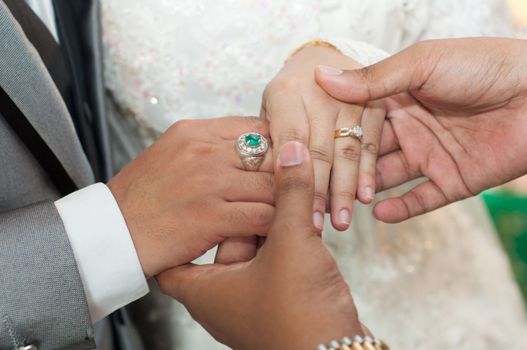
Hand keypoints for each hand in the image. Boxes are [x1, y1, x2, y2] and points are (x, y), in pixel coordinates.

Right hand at [107, 117, 274, 276]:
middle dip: (285, 177)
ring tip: (284, 217)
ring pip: (272, 186)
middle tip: (292, 195)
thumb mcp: (170, 155)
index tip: (279, 169)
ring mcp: (208, 182)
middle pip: (270, 155)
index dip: (276, 149)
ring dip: (283, 204)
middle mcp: (203, 151)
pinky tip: (269, 233)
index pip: (258, 128)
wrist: (109, 233)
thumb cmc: (142, 199)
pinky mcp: (210, 217)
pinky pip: (262, 216)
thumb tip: (250, 149)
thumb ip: (209, 148)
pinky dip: (273, 226)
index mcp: (194, 132)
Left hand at [157, 141, 365, 349]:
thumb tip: (292, 152)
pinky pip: (274, 260)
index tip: (194, 193)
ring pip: (252, 248)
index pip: (174, 253)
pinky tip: (302, 218)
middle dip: (240, 210)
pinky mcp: (277, 300)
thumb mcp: (290, 242)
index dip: (184, 222)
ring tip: (283, 191)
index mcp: (204, 289)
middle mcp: (222, 296)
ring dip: (268, 222)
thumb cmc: (297, 315)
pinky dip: (284, 240)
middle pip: (221, 240)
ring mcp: (250, 300)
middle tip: (253, 179)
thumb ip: (289, 193)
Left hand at [262, 45, 384, 230]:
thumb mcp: (269, 108)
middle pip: (319, 151)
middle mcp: (319, 93)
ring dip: (345, 189)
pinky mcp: (373, 105)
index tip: (292, 212)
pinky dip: (368, 172)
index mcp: (285, 93)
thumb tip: (266, 185)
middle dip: (319, 193)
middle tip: (316, 227)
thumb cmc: (287, 94)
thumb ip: (270, 138)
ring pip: (347, 151)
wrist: (321, 57)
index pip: (290, 142)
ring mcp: (349, 98)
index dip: (293, 180)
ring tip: (342, 221)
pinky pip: (370, 144)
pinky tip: (366, 197)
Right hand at [316, 38, 526, 222]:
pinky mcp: (452, 180)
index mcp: (398, 98)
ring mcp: (429, 156)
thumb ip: (372, 78)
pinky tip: (377, 213)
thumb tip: (321, 76)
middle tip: (313, 190)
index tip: (302, 152)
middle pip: (366, 154)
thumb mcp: (422, 64)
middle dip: (341, 172)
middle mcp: (409, 128)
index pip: (355, 122)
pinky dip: (400, 209)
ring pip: (386, 179)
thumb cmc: (483, 66)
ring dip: (362, 192)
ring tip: (337, 208)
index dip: (332, 137)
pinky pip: (421, 199)